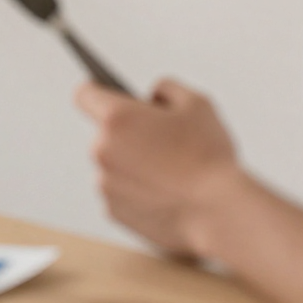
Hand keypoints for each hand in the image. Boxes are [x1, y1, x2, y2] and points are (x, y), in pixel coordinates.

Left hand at [76, 78, 242, 258]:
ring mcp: (105, 183)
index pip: (85, 94)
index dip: (98, 92)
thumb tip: (153, 95)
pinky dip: (137, 192)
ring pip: (114, 165)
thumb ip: (166, 88)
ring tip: (169, 172)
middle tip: (163, 141)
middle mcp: (101, 150)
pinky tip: (166, 193)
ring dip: (133, 165)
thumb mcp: (197, 103)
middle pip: (105, 133)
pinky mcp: (113, 211)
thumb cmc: (208, 159)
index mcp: (117, 118)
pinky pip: (120, 192)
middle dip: (129, 134)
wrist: (218, 214)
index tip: (109, 96)